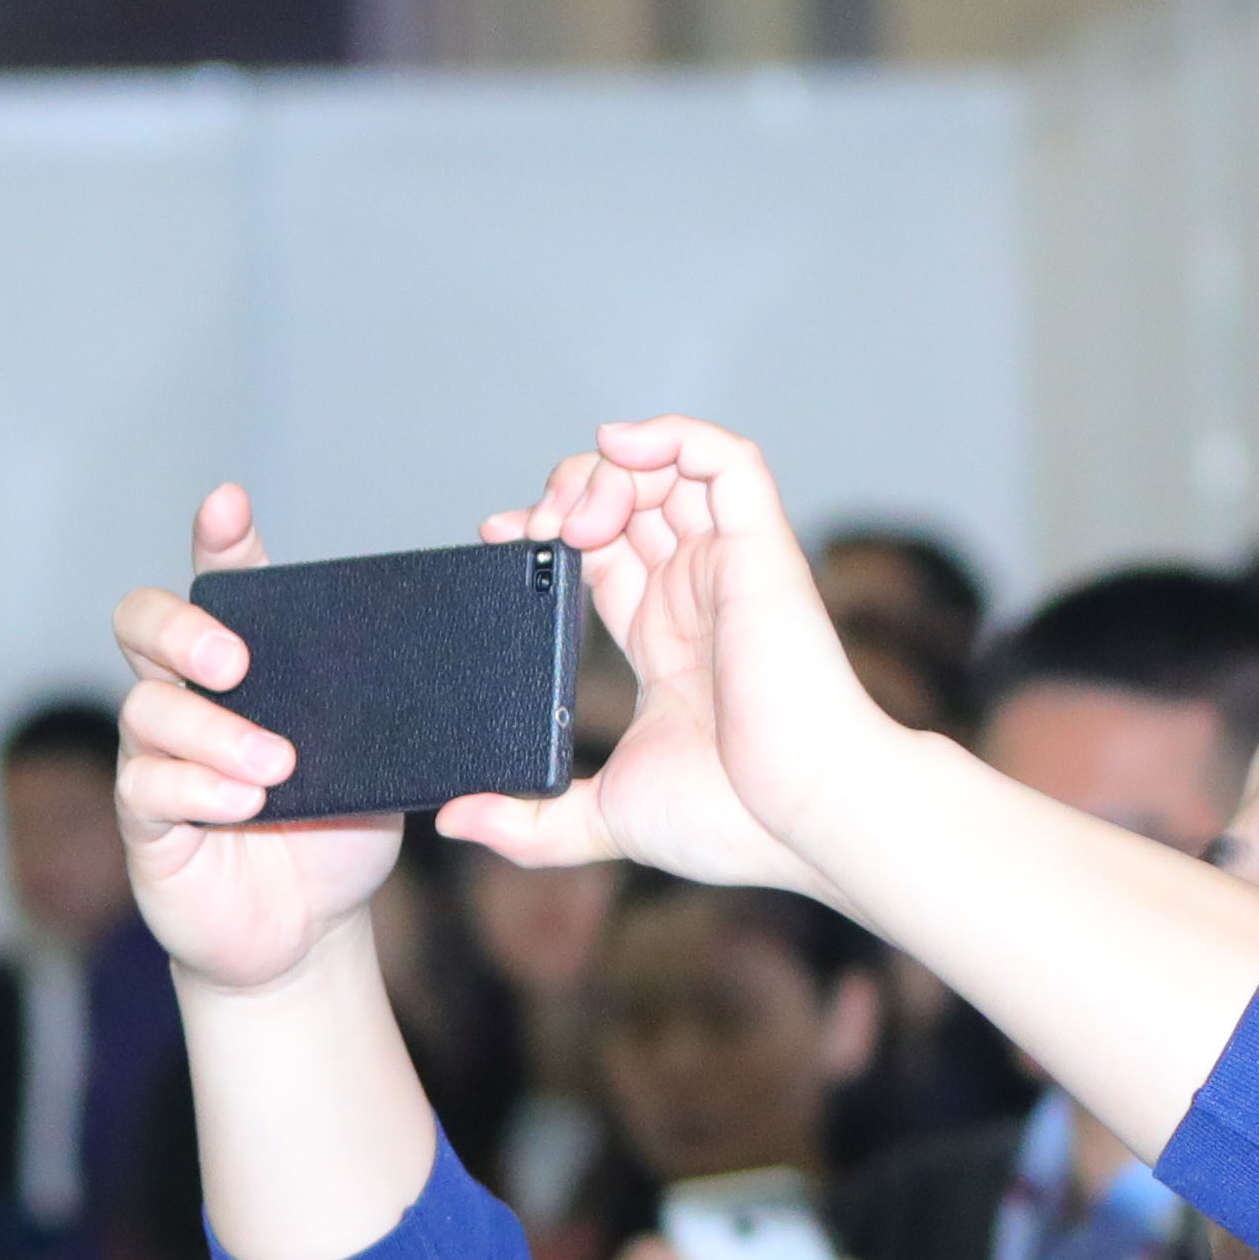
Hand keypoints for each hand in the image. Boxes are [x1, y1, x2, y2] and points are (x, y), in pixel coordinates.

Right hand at [112, 486, 412, 996]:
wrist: (307, 931)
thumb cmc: (336, 834)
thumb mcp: (376, 761)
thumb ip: (389, 713)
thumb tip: (452, 667)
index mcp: (246, 666)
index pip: (223, 582)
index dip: (219, 538)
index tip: (229, 505)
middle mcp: (188, 697)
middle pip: (142, 623)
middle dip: (183, 630)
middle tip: (238, 661)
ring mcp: (158, 756)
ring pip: (147, 709)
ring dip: (214, 732)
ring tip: (276, 767)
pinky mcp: (147, 821)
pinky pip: (148, 786)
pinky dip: (198, 789)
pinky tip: (243, 803)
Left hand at [435, 420, 872, 900]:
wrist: (804, 816)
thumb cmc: (732, 823)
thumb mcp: (601, 820)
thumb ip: (528, 824)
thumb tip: (454, 820)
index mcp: (665, 643)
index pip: (598, 558)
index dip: (547, 536)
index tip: (498, 539)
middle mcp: (696, 595)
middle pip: (624, 504)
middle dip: (564, 496)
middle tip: (531, 530)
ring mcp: (728, 567)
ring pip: (666, 472)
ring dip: (604, 471)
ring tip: (572, 514)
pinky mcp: (762, 546)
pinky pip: (726, 458)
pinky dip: (672, 435)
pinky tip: (618, 446)